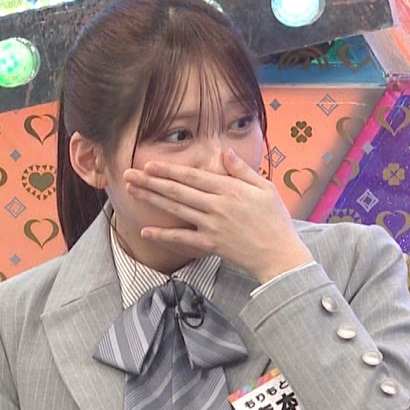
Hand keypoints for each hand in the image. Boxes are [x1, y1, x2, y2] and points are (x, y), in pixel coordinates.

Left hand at [124, 149, 312, 283]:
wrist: (280, 255)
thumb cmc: (275, 220)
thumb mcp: (265, 188)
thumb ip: (242, 171)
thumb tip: (225, 153)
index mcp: (230, 189)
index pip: (193, 176)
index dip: (170, 169)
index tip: (150, 164)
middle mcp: (217, 206)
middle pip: (178, 191)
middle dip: (151, 181)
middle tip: (129, 174)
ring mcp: (212, 226)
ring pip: (176, 210)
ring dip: (152, 199)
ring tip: (132, 191)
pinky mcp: (210, 244)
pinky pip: (182, 239)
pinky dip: (163, 235)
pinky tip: (145, 230)